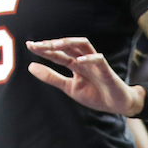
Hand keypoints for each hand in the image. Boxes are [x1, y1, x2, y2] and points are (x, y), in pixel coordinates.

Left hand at [27, 37, 145, 115]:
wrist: (118, 105)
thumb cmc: (95, 94)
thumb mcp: (69, 87)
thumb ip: (51, 77)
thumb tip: (29, 66)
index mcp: (74, 64)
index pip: (57, 53)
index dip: (44, 49)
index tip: (29, 45)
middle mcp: (83, 60)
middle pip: (67, 45)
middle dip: (52, 43)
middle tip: (36, 44)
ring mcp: (95, 63)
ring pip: (83, 45)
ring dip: (68, 43)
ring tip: (53, 45)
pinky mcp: (107, 71)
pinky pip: (99, 60)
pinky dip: (89, 59)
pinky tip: (78, 61)